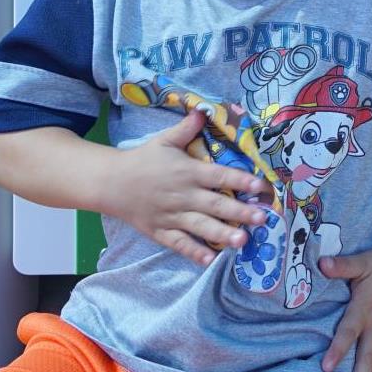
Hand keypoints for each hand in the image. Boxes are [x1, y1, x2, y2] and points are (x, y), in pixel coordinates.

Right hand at [108, 111, 269, 266]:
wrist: (110, 183)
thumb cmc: (143, 160)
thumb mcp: (164, 140)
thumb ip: (187, 128)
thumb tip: (204, 110)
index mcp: (188, 172)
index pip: (219, 176)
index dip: (241, 180)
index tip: (261, 186)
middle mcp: (183, 195)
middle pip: (215, 204)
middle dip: (240, 212)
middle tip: (262, 218)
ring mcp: (171, 216)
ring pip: (201, 227)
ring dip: (223, 234)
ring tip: (243, 241)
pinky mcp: (160, 232)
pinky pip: (179, 244)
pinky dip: (194, 252)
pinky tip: (211, 260)